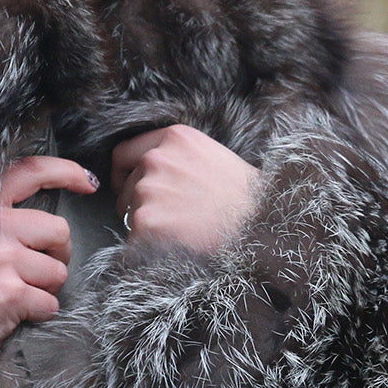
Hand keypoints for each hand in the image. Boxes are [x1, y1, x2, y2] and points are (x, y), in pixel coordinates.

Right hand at [0, 157, 97, 387]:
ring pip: (57, 271)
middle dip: (57, 253)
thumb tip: (32, 212)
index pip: (31, 170)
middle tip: (37, 270)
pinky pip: (49, 303)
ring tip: (15, 295)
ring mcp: (1, 257)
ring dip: (44, 288)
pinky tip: (11, 314)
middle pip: (57, 229)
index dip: (66, 172)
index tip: (86, 181)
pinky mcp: (10, 293)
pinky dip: (37, 313)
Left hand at [111, 124, 259, 253]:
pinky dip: (147, 249)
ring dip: (148, 225)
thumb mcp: (212, 156)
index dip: (125, 173)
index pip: (124, 153)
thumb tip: (151, 169)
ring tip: (183, 232)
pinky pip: (134, 240)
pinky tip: (175, 247)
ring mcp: (149, 190)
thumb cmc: (245, 198)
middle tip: (173, 218)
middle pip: (129, 186)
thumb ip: (178, 156)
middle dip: (141, 203)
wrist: (262, 228)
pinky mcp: (146, 222)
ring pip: (131, 213)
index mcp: (174, 138)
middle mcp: (156, 159)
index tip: (130, 186)